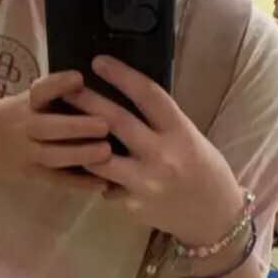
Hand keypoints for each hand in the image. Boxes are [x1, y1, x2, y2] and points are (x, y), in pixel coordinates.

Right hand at [0, 70, 112, 192]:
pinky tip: (102, 184)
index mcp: (23, 105)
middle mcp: (24, 128)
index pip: (39, 91)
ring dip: (79, 154)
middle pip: (47, 128)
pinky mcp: (32, 175)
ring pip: (53, 156)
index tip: (79, 78)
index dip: (58, 84)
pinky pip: (56, 180)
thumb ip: (49, 96)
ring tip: (106, 152)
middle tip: (105, 125)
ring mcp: (26, 154)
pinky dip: (79, 184)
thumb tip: (87, 85)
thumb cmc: (8, 118)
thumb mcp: (21, 101)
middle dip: (75, 126)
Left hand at [73, 56, 243, 244]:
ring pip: (99, 159)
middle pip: (117, 122)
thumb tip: (126, 97)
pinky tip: (87, 169)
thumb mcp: (189, 137)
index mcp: (179, 131)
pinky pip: (105, 186)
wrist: (214, 215)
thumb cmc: (202, 168)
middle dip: (87, 101)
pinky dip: (96, 177)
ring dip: (79, 143)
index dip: (122, 75)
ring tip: (62, 129)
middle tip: (66, 87)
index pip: (148, 95)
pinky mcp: (133, 205)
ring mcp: (146, 182)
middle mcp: (162, 154)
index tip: (99, 62)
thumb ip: (160, 122)